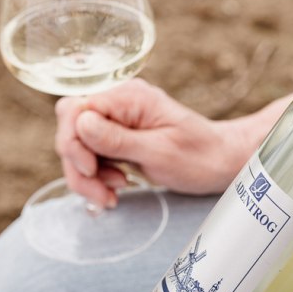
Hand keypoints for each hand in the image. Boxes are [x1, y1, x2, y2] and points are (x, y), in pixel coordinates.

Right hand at [55, 79, 258, 207]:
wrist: (221, 162)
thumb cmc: (199, 156)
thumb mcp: (159, 151)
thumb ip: (117, 139)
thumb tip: (81, 124)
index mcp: (127, 97)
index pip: (75, 109)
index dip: (74, 142)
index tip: (92, 169)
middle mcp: (117, 103)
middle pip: (71, 128)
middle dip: (78, 165)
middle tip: (102, 192)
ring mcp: (116, 119)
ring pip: (77, 146)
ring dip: (87, 176)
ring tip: (112, 194)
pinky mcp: (117, 137)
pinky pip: (91, 155)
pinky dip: (96, 177)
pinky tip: (115, 188)